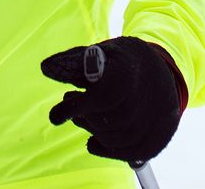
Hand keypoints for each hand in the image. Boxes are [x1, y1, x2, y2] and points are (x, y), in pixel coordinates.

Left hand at [40, 36, 183, 163]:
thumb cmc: (124, 59)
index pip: (100, 98)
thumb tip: (45, 68)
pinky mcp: (159, 135)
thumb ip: (74, 62)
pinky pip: (132, 152)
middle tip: (69, 104)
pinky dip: (109, 150)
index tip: (55, 116)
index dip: (74, 109)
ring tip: (81, 117)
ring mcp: (154, 120)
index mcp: (128, 74)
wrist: (160, 69)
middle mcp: (144, 99)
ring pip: (116, 139)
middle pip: (106, 122)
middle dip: (82, 118)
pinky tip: (94, 142)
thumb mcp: (101, 52)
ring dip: (93, 131)